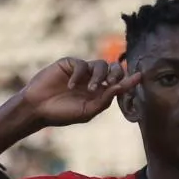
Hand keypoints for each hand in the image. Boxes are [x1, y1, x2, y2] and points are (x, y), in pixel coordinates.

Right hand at [21, 58, 140, 127]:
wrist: (38, 108)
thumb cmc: (62, 114)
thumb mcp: (86, 111)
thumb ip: (103, 101)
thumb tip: (119, 88)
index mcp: (99, 94)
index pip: (118, 84)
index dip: (129, 81)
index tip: (139, 77)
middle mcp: (93, 81)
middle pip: (113, 70)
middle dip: (116, 74)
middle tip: (113, 81)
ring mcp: (82, 72)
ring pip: (100, 65)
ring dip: (98, 77)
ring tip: (89, 89)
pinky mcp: (70, 64)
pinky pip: (82, 64)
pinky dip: (79, 75)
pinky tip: (70, 86)